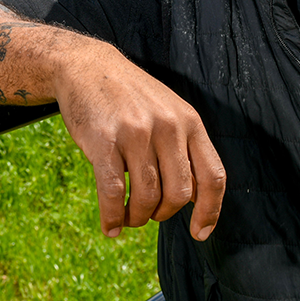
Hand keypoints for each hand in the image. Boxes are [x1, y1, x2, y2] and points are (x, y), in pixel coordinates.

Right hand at [52, 40, 225, 240]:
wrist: (87, 67)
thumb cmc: (130, 97)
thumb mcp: (169, 112)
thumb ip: (185, 149)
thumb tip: (197, 198)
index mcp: (189, 122)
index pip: (212, 177)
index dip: (209, 212)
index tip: (199, 233)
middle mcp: (168, 127)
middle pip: (178, 193)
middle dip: (163, 214)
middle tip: (149, 214)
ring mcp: (136, 133)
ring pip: (146, 197)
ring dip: (136, 217)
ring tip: (127, 217)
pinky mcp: (103, 140)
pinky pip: (112, 191)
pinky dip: (112, 217)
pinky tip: (109, 227)